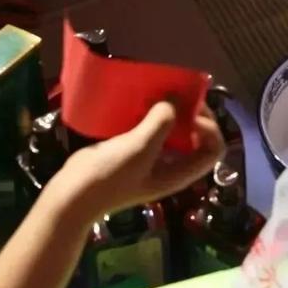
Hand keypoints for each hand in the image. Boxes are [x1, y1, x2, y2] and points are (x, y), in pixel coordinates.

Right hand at [63, 102, 223, 221]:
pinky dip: (154, 115)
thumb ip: (161, 122)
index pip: (213, 149)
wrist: (73, 194)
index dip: (210, 128)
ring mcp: (152, 160)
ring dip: (175, 112)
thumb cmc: (111, 175)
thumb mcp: (140, 147)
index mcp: (179, 174)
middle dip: (194, 115)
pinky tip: (144, 102)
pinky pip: (154, 130)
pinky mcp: (134, 152)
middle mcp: (171, 167)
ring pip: (176, 132)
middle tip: (180, 96)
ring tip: (164, 93)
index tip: (191, 113)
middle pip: (198, 138)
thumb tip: (173, 101)